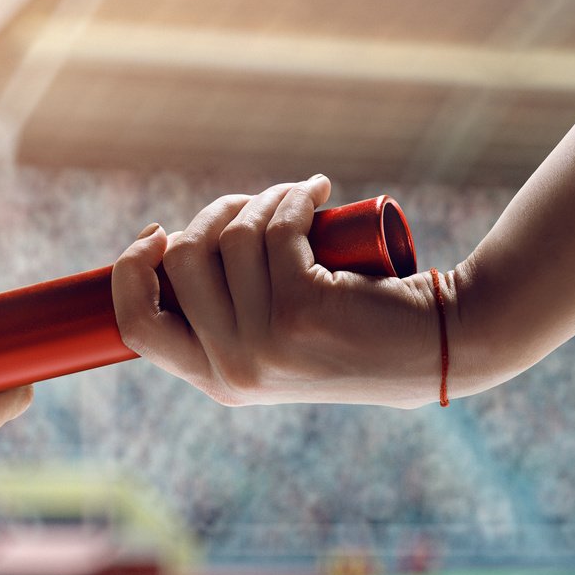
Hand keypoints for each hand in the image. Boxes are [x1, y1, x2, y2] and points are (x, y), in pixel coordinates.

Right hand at [112, 176, 448, 407]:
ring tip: (297, 199)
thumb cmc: (359, 331)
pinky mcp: (302, 308)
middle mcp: (234, 371)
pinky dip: (294, 198)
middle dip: (212, 215)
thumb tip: (172, 252)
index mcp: (218, 382)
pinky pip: (274, 228)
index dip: (133, 268)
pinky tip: (318, 193)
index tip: (159, 234)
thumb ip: (228, 319)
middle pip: (179, 264)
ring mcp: (265, 344)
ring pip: (228, 238)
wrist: (441, 345)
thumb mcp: (277, 341)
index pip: (137, 323)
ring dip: (262, 199)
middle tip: (256, 205)